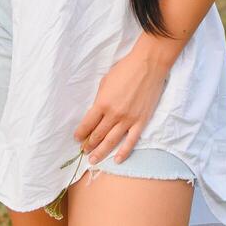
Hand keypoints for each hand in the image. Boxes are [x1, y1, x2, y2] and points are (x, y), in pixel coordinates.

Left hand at [73, 38, 176, 164]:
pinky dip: (123, 152)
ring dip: (101, 152)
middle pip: (98, 134)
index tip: (77, 138)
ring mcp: (128, 120)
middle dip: (89, 144)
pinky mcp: (141, 122)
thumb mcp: (105, 81)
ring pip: (111, 141)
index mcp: (102, 103)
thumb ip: (100, 99)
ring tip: (93, 160)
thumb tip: (95, 113)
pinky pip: (131, 141)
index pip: (88, 123)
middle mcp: (114, 114)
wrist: (148, 66)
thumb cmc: (125, 69)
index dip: (81, 133)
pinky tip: (116, 160)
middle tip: (84, 151)